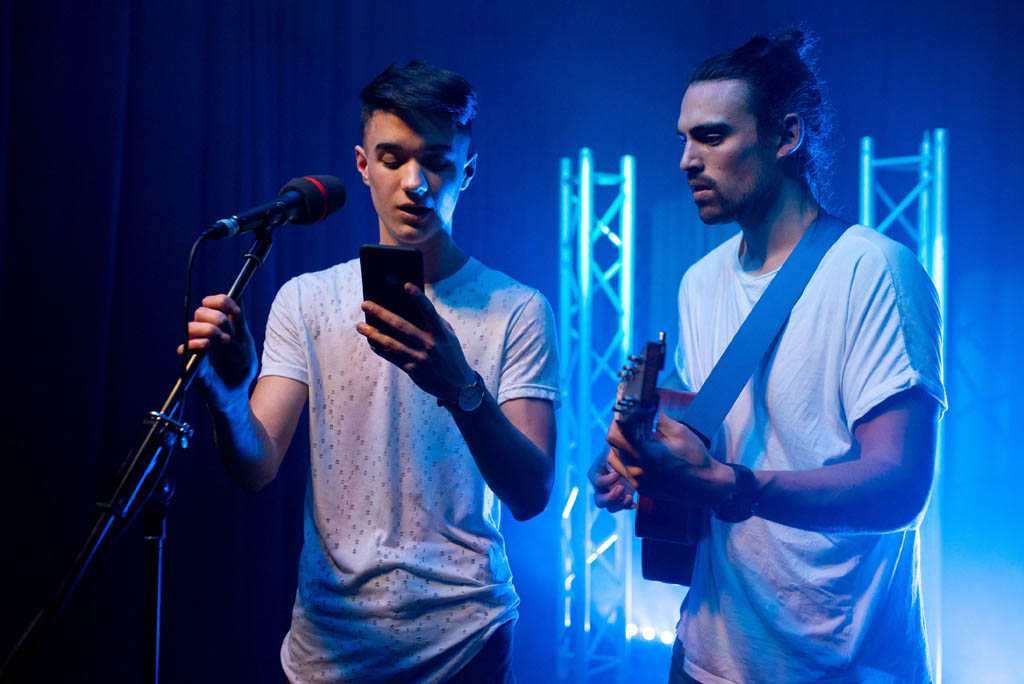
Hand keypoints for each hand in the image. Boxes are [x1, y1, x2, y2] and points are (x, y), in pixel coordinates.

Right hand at [178, 294, 257, 408]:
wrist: (235, 392)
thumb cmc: (241, 367)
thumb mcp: (245, 343)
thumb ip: (239, 323)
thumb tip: (238, 296)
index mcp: (219, 326)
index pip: (214, 303)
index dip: (222, 301)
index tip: (235, 312)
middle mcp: (206, 333)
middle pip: (201, 311)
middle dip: (218, 319)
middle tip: (231, 334)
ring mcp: (197, 346)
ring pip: (192, 326)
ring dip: (210, 330)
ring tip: (225, 341)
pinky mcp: (191, 361)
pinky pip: (185, 347)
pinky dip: (196, 343)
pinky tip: (207, 346)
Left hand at [355, 283, 474, 399]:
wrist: (457, 385)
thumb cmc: (451, 354)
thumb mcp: (449, 336)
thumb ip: (435, 323)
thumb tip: (413, 308)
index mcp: (441, 333)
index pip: (429, 311)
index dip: (418, 298)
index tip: (406, 285)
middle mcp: (430, 344)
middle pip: (401, 326)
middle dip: (381, 314)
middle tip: (365, 304)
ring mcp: (420, 358)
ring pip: (391, 343)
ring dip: (373, 334)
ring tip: (360, 326)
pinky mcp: (412, 369)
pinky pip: (392, 357)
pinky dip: (380, 349)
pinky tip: (371, 342)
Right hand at [588, 448, 635, 511]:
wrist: (628, 455)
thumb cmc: (617, 450)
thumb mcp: (613, 450)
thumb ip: (610, 455)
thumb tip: (615, 469)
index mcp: (595, 474)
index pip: (596, 482)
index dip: (607, 480)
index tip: (617, 474)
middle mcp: (600, 487)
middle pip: (599, 500)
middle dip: (610, 497)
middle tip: (621, 488)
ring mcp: (610, 494)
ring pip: (610, 507)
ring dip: (620, 504)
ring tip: (630, 497)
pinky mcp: (620, 498)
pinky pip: (622, 507)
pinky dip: (629, 506)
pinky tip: (635, 503)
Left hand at [606, 414, 732, 507]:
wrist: (706, 487)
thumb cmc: (696, 459)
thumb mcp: (680, 432)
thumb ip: (658, 418)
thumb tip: (644, 407)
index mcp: (646, 455)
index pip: (616, 436)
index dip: (617, 423)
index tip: (623, 416)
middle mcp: (638, 471)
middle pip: (613, 447)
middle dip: (619, 433)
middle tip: (631, 425)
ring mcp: (639, 483)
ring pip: (615, 460)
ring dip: (620, 447)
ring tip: (635, 440)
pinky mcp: (642, 489)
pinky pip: (624, 472)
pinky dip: (627, 460)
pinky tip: (643, 454)